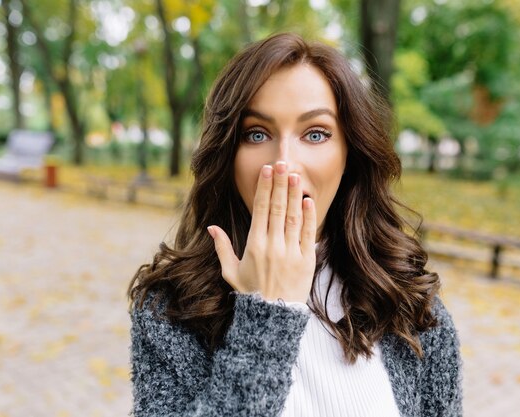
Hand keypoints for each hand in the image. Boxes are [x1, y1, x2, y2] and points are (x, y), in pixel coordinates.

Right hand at [207, 161, 316, 302]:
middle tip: (282, 162)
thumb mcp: (231, 271)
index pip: (260, 209)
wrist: (273, 317)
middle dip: (279, 183)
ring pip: (293, 217)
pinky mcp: (306, 260)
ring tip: (295, 175)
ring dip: (294, 194)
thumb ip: (222, 247)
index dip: (264, 188)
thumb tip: (211, 227)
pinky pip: (308, 233)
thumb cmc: (251, 292)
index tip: (266, 170)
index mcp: (254, 245)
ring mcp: (291, 252)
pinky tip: (307, 200)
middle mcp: (273, 246)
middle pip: (277, 207)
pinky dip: (308, 216)